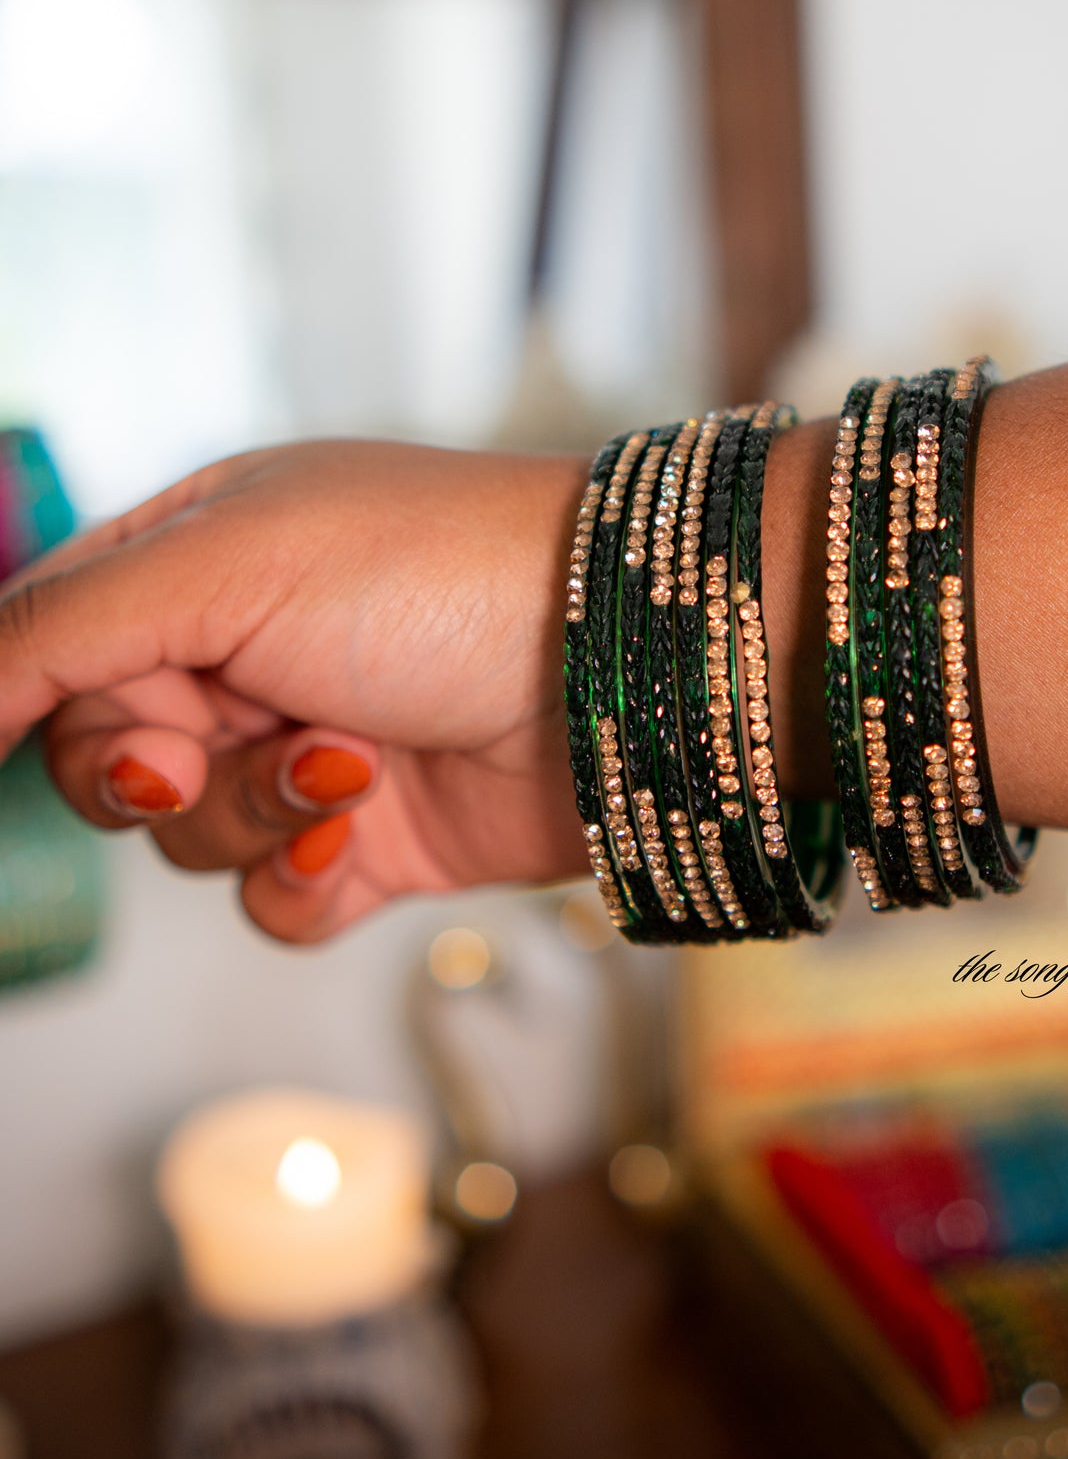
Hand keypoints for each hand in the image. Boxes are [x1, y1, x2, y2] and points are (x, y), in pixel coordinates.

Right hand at [0, 441, 590, 942]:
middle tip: (200, 750)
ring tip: (342, 766)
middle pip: (105, 753)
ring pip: (184, 839)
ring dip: (246, 817)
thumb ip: (57, 627)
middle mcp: (246, 651)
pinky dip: (297, 882)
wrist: (618, 667)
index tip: (65, 739)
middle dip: (146, 767)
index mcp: (200, 556)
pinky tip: (355, 836)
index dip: (33, 695)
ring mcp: (308, 747)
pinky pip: (268, 903)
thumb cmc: (434, 573)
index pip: (54, 636)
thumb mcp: (219, 566)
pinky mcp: (371, 839)